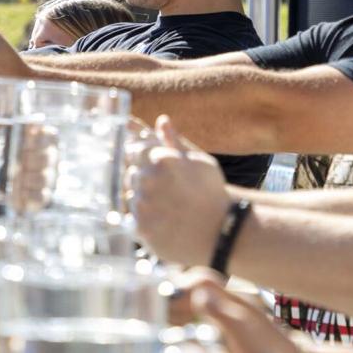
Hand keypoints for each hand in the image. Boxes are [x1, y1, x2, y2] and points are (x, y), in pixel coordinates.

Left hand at [128, 115, 230, 265]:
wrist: (222, 232)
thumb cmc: (213, 193)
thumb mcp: (200, 162)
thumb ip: (175, 141)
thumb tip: (161, 120)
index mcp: (161, 159)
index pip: (134, 150)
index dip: (142, 157)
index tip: (153, 166)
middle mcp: (148, 180)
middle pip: (130, 173)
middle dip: (142, 179)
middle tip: (162, 189)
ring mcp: (142, 204)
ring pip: (130, 195)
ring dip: (142, 198)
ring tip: (165, 206)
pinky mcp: (140, 227)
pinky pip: (131, 217)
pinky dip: (143, 217)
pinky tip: (162, 219)